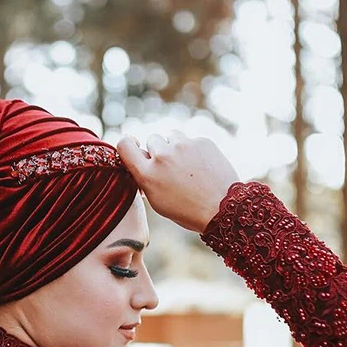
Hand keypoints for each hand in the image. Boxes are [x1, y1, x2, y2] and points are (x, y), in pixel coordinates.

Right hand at [117, 130, 238, 232]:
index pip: (124, 145)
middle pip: (152, 139)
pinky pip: (191, 140)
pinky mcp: (201, 141)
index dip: (128, 144)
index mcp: (147, 174)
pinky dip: (194, 150)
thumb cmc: (187, 210)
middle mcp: (162, 156)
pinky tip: (201, 167)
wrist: (223, 209)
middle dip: (159, 150)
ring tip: (187, 166)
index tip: (135, 147)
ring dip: (175, 147)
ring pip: (172, 136)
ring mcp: (183, 146)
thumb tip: (142, 162)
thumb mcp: (157, 201)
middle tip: (170, 168)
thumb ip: (146, 178)